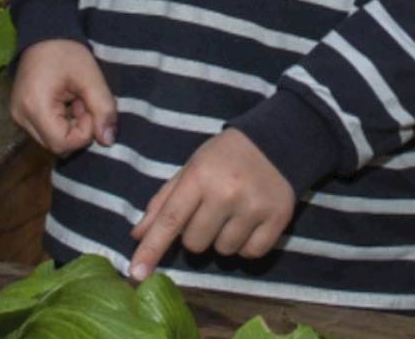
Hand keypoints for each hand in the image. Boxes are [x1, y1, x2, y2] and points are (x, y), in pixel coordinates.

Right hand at [9, 40, 116, 155]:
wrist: (43, 33)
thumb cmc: (66, 52)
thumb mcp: (91, 77)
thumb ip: (103, 108)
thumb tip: (108, 141)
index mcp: (35, 107)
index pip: (63, 143)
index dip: (84, 132)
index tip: (89, 106)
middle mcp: (21, 117)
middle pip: (57, 145)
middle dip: (78, 129)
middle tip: (83, 101)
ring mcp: (18, 117)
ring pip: (52, 140)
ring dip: (71, 126)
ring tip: (75, 99)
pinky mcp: (21, 114)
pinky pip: (46, 131)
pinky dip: (61, 122)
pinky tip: (66, 101)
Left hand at [128, 128, 293, 280]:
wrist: (275, 141)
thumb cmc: (224, 157)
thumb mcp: (190, 169)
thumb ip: (163, 202)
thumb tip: (138, 235)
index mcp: (199, 177)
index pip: (170, 220)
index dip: (151, 248)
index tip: (136, 274)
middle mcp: (226, 193)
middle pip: (195, 244)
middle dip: (197, 234)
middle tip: (209, 211)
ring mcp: (253, 207)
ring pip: (223, 251)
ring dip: (223, 239)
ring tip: (232, 213)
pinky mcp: (278, 218)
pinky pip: (250, 253)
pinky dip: (246, 244)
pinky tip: (250, 222)